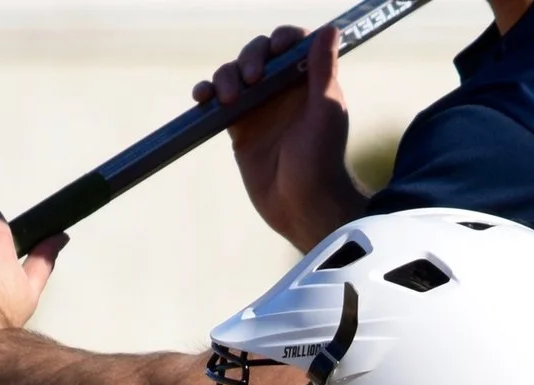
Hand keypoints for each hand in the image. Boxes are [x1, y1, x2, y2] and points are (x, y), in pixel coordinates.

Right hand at [198, 26, 368, 248]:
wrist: (302, 207)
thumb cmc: (322, 161)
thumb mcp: (325, 112)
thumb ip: (324, 71)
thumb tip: (330, 28)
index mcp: (307, 82)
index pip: (293, 44)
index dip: (283, 39)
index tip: (278, 48)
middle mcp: (282, 90)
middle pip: (258, 53)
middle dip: (250, 57)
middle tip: (252, 79)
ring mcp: (259, 107)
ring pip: (233, 73)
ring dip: (225, 75)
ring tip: (230, 98)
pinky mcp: (239, 127)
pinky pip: (216, 101)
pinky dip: (206, 93)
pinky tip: (203, 98)